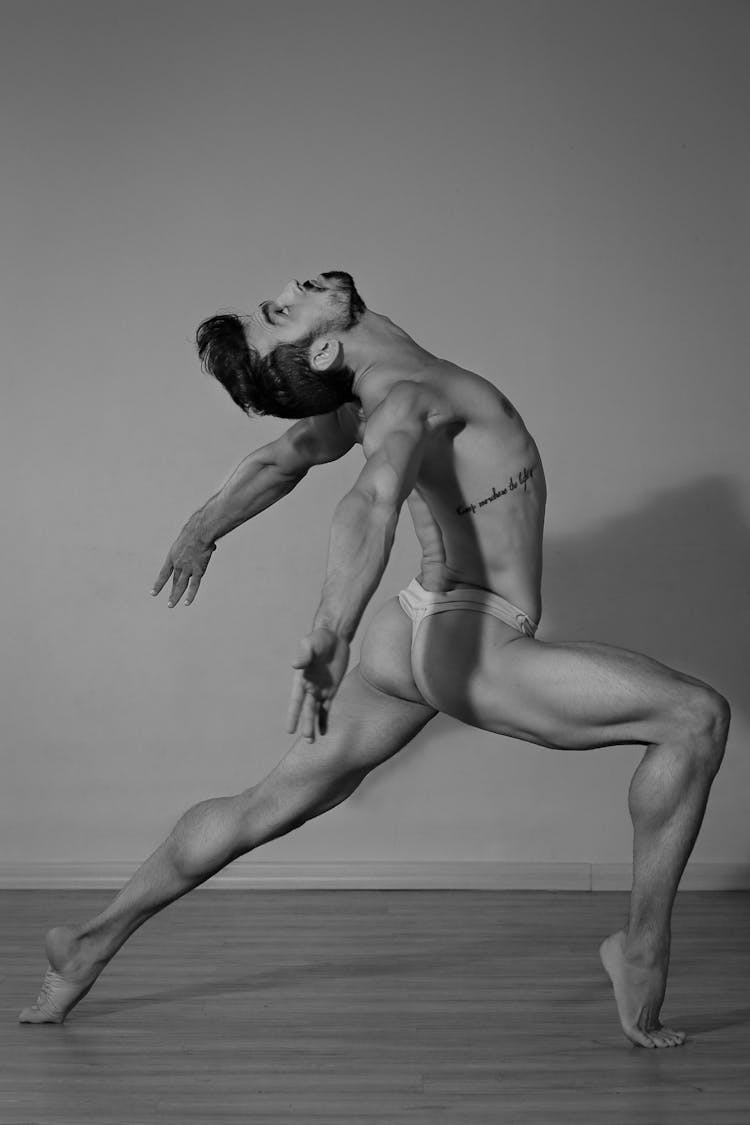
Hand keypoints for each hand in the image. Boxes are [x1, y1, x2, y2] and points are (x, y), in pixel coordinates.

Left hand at [151, 519, 215, 606]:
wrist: (199, 533)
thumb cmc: (195, 532)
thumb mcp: (188, 539)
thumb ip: (197, 547)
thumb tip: (211, 547)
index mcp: (172, 557)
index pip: (163, 574)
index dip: (158, 584)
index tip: (153, 593)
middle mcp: (178, 564)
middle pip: (174, 581)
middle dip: (172, 593)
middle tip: (169, 604)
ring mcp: (187, 569)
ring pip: (180, 586)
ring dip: (176, 596)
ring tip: (171, 605)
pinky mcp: (198, 571)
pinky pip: (194, 586)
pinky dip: (190, 595)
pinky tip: (187, 603)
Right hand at [287, 627, 349, 742]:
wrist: (334, 635)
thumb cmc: (319, 638)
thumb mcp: (310, 643)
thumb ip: (304, 654)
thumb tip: (296, 665)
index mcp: (301, 679)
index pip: (296, 701)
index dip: (293, 715)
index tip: (289, 730)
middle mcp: (309, 687)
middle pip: (307, 710)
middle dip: (306, 724)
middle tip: (307, 740)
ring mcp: (320, 689)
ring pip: (316, 711)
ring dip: (313, 725)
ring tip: (311, 742)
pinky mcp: (332, 689)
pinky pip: (327, 707)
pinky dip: (325, 719)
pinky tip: (323, 731)